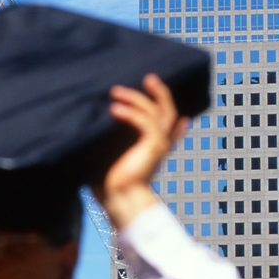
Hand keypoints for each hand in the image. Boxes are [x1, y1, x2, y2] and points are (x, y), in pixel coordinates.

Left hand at [95, 74, 185, 228]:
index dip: (178, 124)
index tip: (184, 116)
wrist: (119, 200)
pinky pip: (145, 122)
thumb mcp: (107, 157)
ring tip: (115, 91)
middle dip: (161, 94)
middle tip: (149, 78)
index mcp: (153, 150)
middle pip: (169, 113)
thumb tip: (94, 127)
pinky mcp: (153, 146)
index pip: (170, 132)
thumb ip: (108, 141)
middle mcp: (159, 145)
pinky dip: (130, 113)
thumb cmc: (108, 184)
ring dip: (136, 98)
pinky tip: (114, 109)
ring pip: (156, 112)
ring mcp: (158, 145)